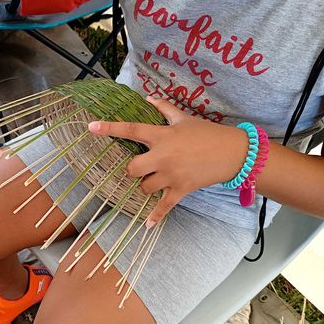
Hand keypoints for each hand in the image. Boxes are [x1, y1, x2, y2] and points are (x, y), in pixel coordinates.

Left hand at [88, 97, 247, 226]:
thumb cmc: (207, 133)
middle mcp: (162, 157)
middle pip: (132, 169)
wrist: (232, 153)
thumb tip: (148, 97)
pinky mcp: (180, 190)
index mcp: (162, 136)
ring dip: (144, 185)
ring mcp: (171, 176)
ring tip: (152, 181)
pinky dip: (155, 216)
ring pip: (144, 187)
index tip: (91, 127)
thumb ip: (164, 108)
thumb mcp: (184, 117)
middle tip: (139, 167)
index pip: (131, 130)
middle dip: (131, 169)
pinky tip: (147, 225)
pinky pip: (163, 206)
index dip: (109, 128)